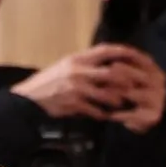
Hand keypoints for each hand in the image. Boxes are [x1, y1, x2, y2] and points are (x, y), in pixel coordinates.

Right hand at [10, 45, 162, 122]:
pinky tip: (104, 116)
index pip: (105, 50)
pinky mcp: (73, 103)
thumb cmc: (48, 81)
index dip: (123, 52)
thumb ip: (85, 64)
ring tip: (120, 104)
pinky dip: (101, 114)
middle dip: (125, 81)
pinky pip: (94, 110)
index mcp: (77, 59)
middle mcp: (78, 71)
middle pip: (112, 73)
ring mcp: (76, 88)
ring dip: (116, 100)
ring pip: (106, 93)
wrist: (29, 98)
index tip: (136, 56)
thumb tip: (107, 62)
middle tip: (134, 87)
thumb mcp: (65, 66)